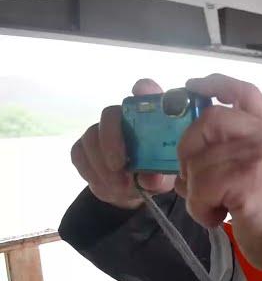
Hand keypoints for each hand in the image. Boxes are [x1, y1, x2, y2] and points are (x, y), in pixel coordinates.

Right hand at [70, 78, 175, 209]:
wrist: (132, 191)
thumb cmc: (154, 176)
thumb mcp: (164, 179)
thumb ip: (159, 177)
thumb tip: (150, 178)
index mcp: (151, 118)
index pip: (148, 92)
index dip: (144, 89)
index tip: (141, 91)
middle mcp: (124, 118)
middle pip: (110, 114)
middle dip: (111, 140)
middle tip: (119, 166)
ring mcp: (102, 130)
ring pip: (91, 136)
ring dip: (101, 165)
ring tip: (119, 187)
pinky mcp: (84, 145)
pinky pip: (78, 153)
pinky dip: (90, 172)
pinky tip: (107, 186)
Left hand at [174, 74, 261, 271]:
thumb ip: (237, 153)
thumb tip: (190, 156)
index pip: (244, 92)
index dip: (215, 84)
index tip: (192, 87)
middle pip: (209, 121)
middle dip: (187, 150)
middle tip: (193, 178)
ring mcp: (259, 155)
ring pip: (198, 162)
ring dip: (194, 192)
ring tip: (212, 208)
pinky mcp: (248, 180)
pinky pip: (201, 187)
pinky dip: (199, 207)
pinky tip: (216, 217)